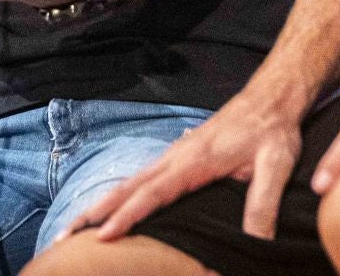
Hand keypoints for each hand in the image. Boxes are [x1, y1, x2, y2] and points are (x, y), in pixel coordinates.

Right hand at [64, 83, 306, 240]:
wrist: (272, 96)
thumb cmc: (273, 128)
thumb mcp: (275, 165)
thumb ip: (262, 204)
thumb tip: (255, 242)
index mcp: (193, 160)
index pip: (152, 193)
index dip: (127, 216)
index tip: (102, 236)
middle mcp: (176, 156)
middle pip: (127, 187)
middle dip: (94, 212)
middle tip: (63, 237)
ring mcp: (176, 154)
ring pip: (131, 182)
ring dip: (101, 204)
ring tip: (76, 228)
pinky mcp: (180, 156)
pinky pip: (143, 179)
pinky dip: (121, 196)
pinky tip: (112, 208)